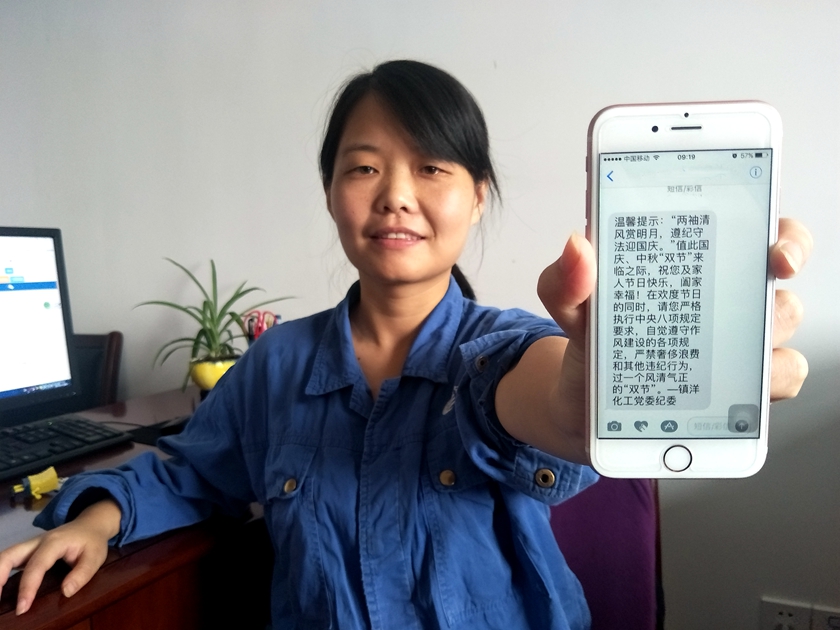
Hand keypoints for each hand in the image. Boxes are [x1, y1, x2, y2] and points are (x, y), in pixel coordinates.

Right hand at [0, 499, 120, 614]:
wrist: (90, 524)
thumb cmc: (92, 541)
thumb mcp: (96, 557)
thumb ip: (83, 574)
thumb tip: (66, 592)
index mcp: (54, 542)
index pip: (37, 565)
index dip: (28, 587)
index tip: (22, 607)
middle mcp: (37, 541)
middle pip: (9, 555)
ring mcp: (30, 545)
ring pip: (5, 556)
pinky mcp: (27, 551)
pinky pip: (9, 560)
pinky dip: (1, 573)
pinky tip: (1, 589)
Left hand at [538, 217, 812, 405]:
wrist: (580, 404)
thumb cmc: (592, 341)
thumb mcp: (571, 306)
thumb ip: (568, 279)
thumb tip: (577, 248)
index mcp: (699, 269)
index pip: (761, 238)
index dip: (785, 240)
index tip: (776, 252)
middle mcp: (728, 306)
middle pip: (781, 292)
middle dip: (779, 295)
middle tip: (758, 297)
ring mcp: (736, 352)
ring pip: (780, 343)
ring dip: (758, 346)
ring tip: (712, 356)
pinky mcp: (736, 398)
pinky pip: (768, 392)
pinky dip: (752, 396)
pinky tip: (716, 401)